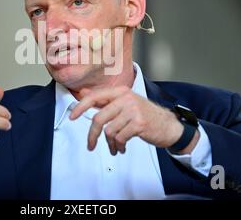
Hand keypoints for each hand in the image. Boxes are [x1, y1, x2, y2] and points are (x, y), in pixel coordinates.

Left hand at [69, 86, 195, 154]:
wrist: (168, 126)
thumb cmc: (145, 115)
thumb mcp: (126, 103)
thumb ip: (106, 100)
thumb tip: (83, 94)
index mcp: (121, 91)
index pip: (95, 96)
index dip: (81, 107)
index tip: (72, 117)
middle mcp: (126, 98)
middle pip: (99, 118)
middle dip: (93, 135)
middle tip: (91, 145)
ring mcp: (133, 110)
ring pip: (109, 131)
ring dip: (109, 143)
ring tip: (115, 147)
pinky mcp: (139, 124)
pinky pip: (119, 138)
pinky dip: (118, 146)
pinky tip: (122, 148)